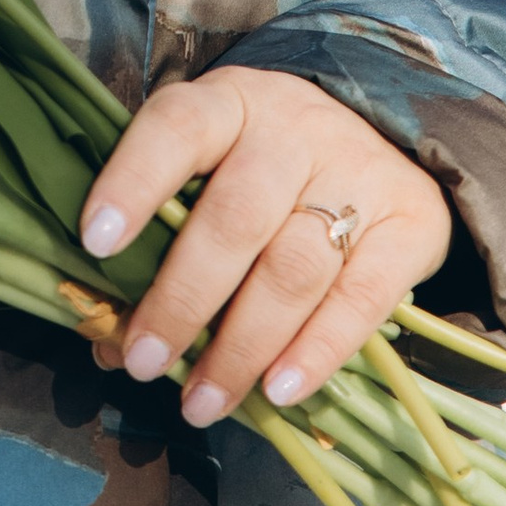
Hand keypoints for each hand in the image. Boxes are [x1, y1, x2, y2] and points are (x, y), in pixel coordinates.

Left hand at [77, 71, 449, 427]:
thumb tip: (106, 342)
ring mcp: (357, 173)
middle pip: (234, 218)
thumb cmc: (265, 170)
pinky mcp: (410, 224)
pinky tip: (278, 392)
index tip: (95, 243)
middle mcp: (293, 130)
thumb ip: (159, 244)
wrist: (384, 141)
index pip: (176, 129)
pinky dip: (317, 351)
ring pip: (293, 267)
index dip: (133, 182)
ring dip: (241, 346)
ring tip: (201, 401)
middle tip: (143, 362)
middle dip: (182, 300)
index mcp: (229, 105)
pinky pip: (361, 298)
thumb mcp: (210, 175)